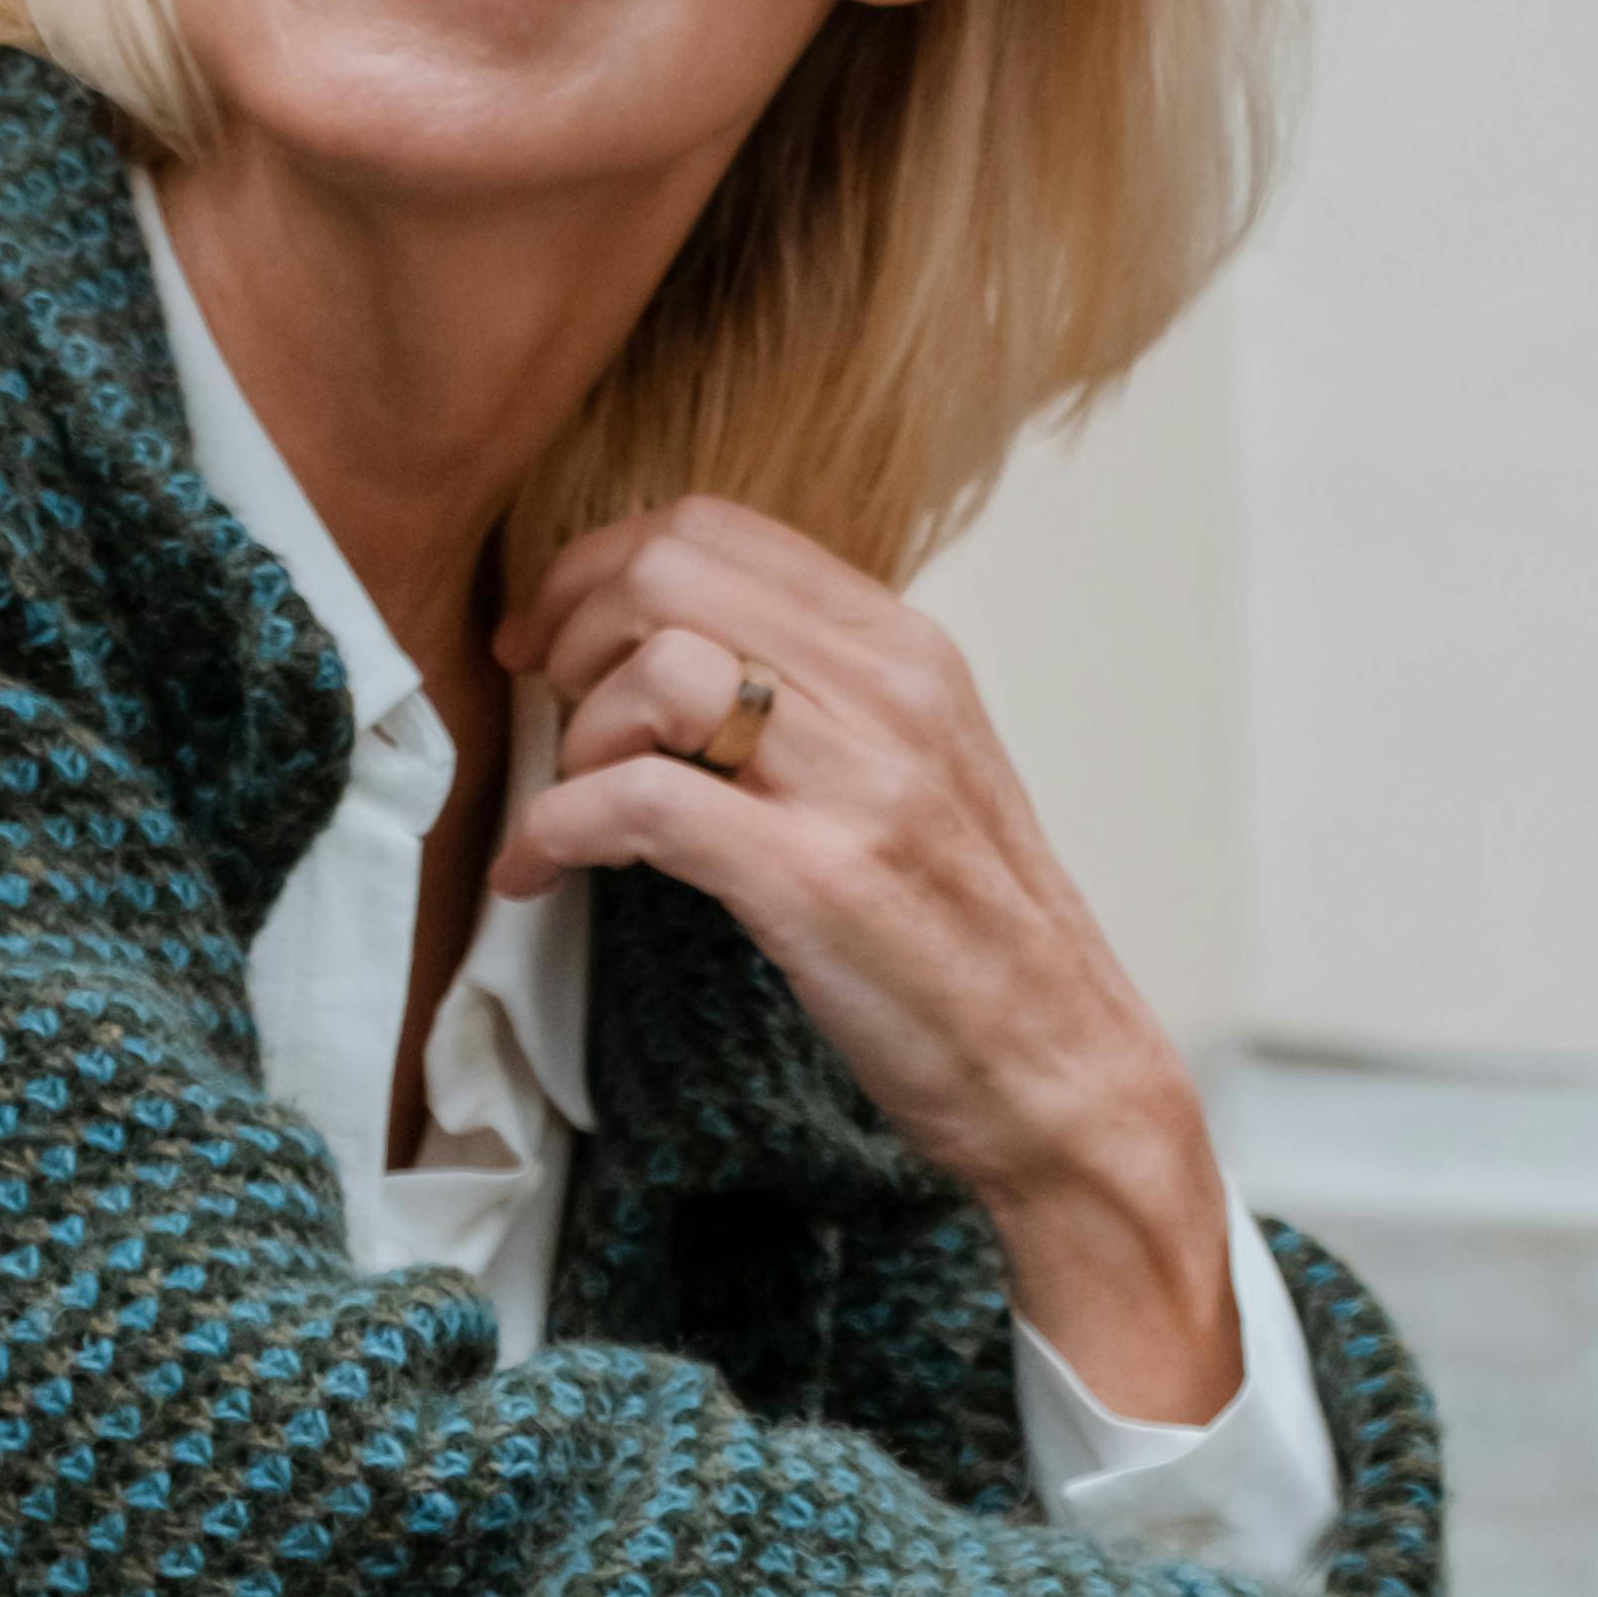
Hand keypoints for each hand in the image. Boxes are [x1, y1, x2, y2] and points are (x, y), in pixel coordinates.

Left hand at [494, 492, 1239, 1424]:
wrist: (1060, 1070)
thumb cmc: (968, 933)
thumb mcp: (916, 768)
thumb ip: (818, 692)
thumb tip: (666, 648)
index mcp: (909, 650)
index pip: (716, 526)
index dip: (596, 564)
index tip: (550, 633)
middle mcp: (892, 693)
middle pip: (670, 572)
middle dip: (570, 629)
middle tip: (544, 706)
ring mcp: (857, 784)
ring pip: (657, 669)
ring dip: (578, 732)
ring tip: (574, 800)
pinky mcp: (815, 881)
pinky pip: (639, 802)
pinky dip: (556, 830)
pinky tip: (538, 871)